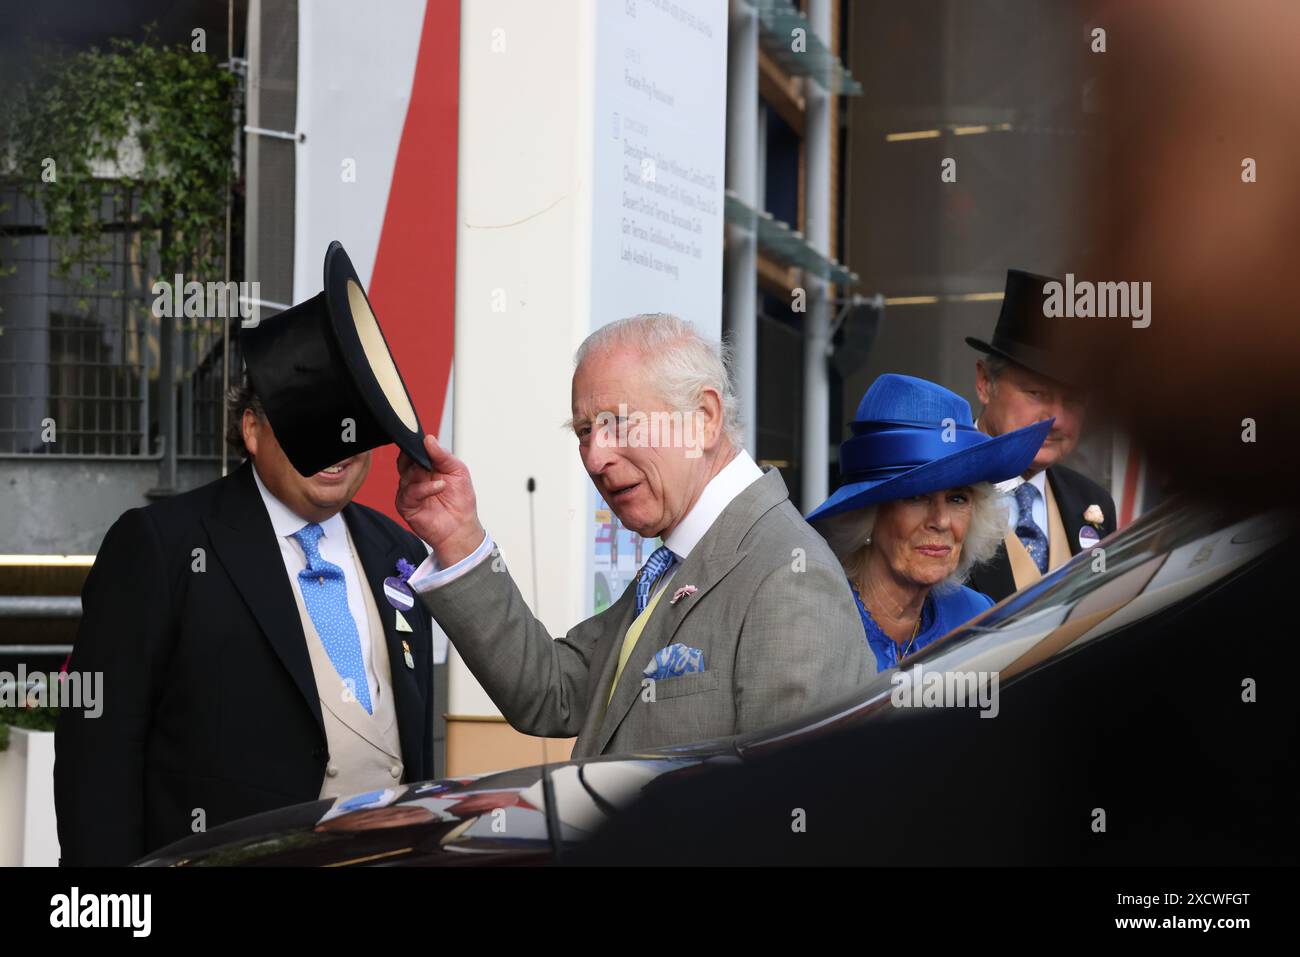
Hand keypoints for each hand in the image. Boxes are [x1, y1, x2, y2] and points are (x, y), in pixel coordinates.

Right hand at [395, 435, 484, 566]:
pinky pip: (409, 492)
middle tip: (427, 458)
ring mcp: (409, 491)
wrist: (461, 527)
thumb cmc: (460, 501)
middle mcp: (414, 477)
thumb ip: (443, 455)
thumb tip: (429, 439)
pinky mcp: (406, 505)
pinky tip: (438, 488)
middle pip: (404, 460)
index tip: (423, 439)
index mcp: (425, 467)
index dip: (416, 443)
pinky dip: (424, 489)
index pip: (414, 450)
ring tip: (442, 481)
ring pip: (406, 475)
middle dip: (415, 457)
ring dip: (423, 475)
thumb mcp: (457, 470)